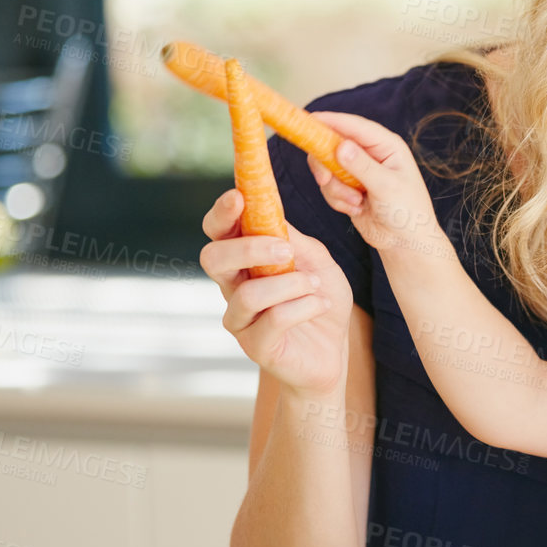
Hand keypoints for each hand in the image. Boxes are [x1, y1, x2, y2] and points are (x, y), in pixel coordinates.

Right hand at [198, 189, 353, 393]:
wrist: (334, 350)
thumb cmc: (320, 299)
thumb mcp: (317, 261)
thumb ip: (295, 239)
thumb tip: (271, 212)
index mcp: (243, 261)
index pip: (218, 232)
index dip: (222, 213)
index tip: (238, 196)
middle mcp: (233, 287)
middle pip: (212, 259)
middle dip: (248, 249)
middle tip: (285, 250)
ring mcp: (240, 320)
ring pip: (247, 294)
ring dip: (289, 285)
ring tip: (316, 286)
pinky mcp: (255, 346)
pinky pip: (273, 319)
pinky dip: (304, 307)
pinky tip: (321, 305)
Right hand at [307, 112, 451, 259]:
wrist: (404, 242)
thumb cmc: (407, 212)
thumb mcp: (387, 187)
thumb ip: (362, 167)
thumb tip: (340, 146)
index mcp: (386, 145)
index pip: (356, 126)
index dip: (332, 120)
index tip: (310, 118)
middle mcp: (370, 154)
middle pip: (333, 144)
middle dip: (327, 164)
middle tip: (325, 180)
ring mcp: (357, 171)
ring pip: (326, 168)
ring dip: (336, 189)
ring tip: (356, 203)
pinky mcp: (347, 187)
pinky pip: (328, 187)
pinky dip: (337, 200)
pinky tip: (356, 210)